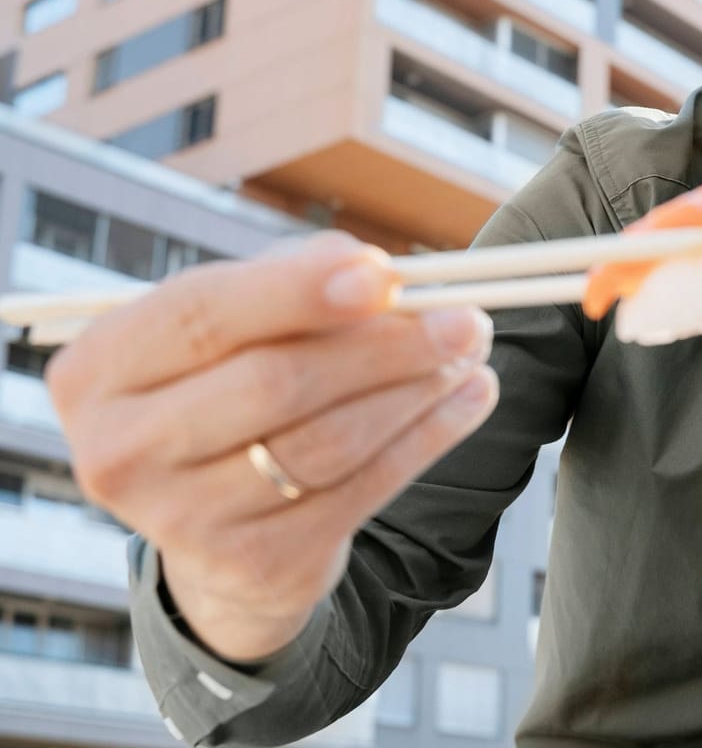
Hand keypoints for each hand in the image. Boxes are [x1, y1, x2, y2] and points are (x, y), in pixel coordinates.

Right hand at [43, 231, 498, 661]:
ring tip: (469, 353)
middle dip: (383, 345)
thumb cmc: (230, 390)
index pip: (203, 316)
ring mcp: (181, 520)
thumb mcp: (237, 327)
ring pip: (327, 442)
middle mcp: (121, 451)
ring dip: (416, 391)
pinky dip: (427, 438)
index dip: (299, 291)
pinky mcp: (254, 564)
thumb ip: (294, 282)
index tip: (384, 273)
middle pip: (273, 383)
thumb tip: (378, 274)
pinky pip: (361, 491)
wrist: (218, 524)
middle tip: (465, 317)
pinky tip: (469, 399)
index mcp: (98, 371)